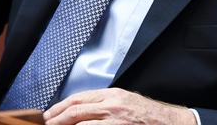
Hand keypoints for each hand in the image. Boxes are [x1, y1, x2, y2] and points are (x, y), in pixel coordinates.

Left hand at [42, 88, 196, 124]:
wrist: (169, 122)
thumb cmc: (147, 114)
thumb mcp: (124, 100)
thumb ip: (104, 104)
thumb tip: (80, 111)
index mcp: (112, 95)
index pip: (78, 98)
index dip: (60, 107)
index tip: (50, 114)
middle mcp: (112, 105)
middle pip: (76, 110)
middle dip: (57, 118)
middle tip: (47, 124)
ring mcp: (115, 120)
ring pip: (82, 123)